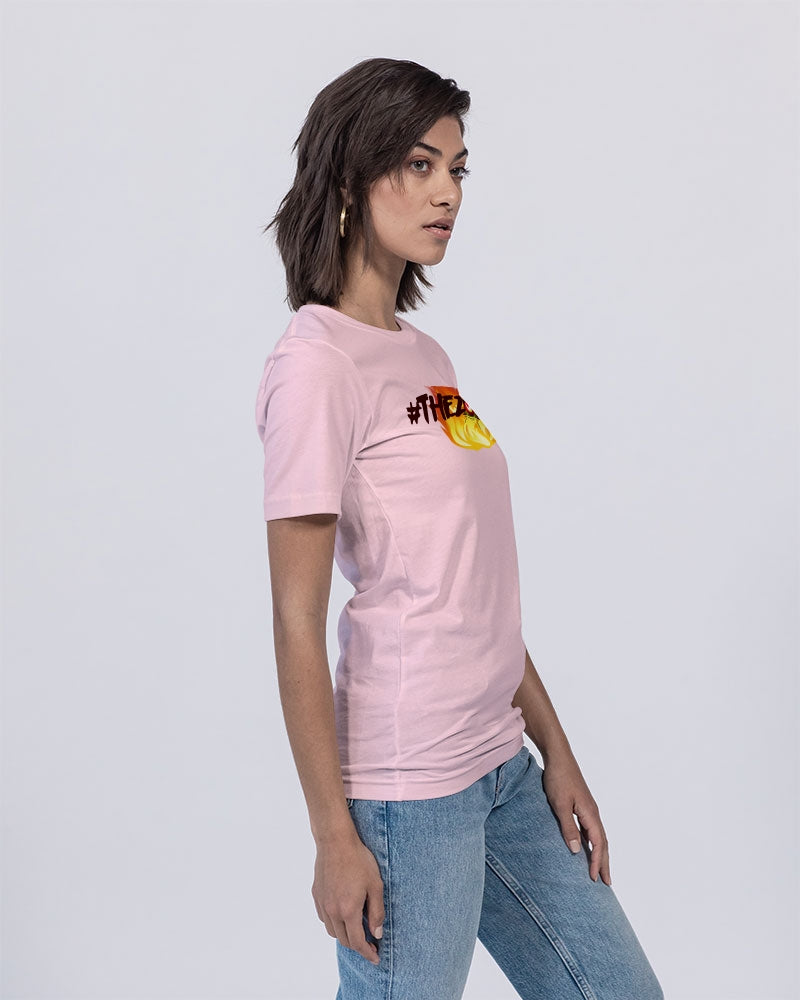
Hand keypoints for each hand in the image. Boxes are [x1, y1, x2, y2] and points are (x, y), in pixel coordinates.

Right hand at [312, 831, 384, 964]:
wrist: (335, 841)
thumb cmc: (358, 860)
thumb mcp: (375, 885)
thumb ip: (376, 912)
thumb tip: (376, 933)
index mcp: (348, 910)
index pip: (357, 942)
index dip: (367, 953)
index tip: (375, 958)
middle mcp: (332, 911)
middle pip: (344, 940)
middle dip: (358, 946)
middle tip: (370, 943)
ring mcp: (322, 903)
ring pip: (332, 931)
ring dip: (345, 935)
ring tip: (357, 929)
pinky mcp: (316, 895)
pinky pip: (324, 918)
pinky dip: (334, 923)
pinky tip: (343, 914)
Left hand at [540, 749, 611, 885]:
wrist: (559, 757)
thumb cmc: (558, 779)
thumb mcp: (560, 805)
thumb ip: (568, 828)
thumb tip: (576, 851)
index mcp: (590, 813)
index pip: (598, 843)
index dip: (596, 862)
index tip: (594, 879)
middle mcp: (593, 813)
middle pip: (603, 842)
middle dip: (604, 863)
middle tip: (607, 883)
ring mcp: (588, 809)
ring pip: (598, 836)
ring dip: (599, 854)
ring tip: (600, 870)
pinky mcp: (582, 806)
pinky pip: (591, 829)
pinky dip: (592, 842)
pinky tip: (587, 848)